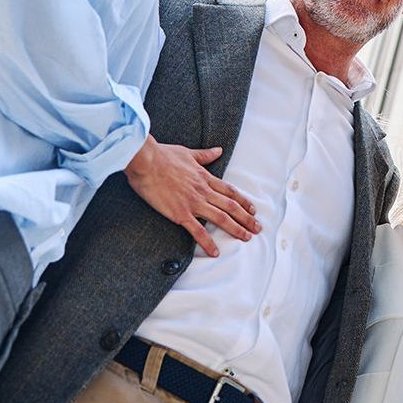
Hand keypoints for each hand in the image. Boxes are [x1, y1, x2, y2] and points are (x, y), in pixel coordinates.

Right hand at [125, 135, 258, 256]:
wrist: (145, 161)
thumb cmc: (162, 155)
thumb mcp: (187, 152)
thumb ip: (204, 155)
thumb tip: (218, 150)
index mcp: (204, 178)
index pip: (230, 192)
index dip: (243, 202)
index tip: (253, 210)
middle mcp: (203, 191)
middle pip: (231, 207)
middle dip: (246, 219)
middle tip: (257, 229)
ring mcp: (193, 203)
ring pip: (221, 218)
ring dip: (236, 229)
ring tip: (247, 238)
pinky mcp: (180, 213)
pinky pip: (197, 231)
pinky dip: (207, 242)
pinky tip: (215, 252)